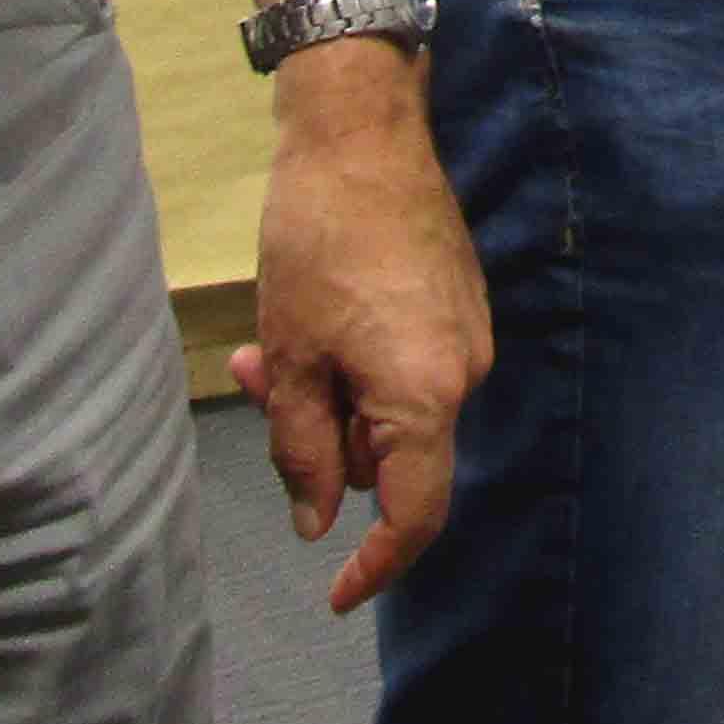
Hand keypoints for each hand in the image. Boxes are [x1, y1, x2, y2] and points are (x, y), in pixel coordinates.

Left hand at [225, 61, 491, 616]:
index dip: (376, 564)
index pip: (414, 513)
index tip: (336, 593)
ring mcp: (467, 334)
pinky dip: (359, 364)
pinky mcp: (458, 301)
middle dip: (322, 439)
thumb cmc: (319, 238)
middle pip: (393, 456)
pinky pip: (409, 367)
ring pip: (394, 408)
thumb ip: (302, 449)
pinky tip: (314, 319)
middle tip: (256, 384)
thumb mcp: (291, 353)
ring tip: (271, 342)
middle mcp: (463, 372)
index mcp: (424, 394)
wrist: (364, 130)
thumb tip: (316, 521)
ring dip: (333, 394)